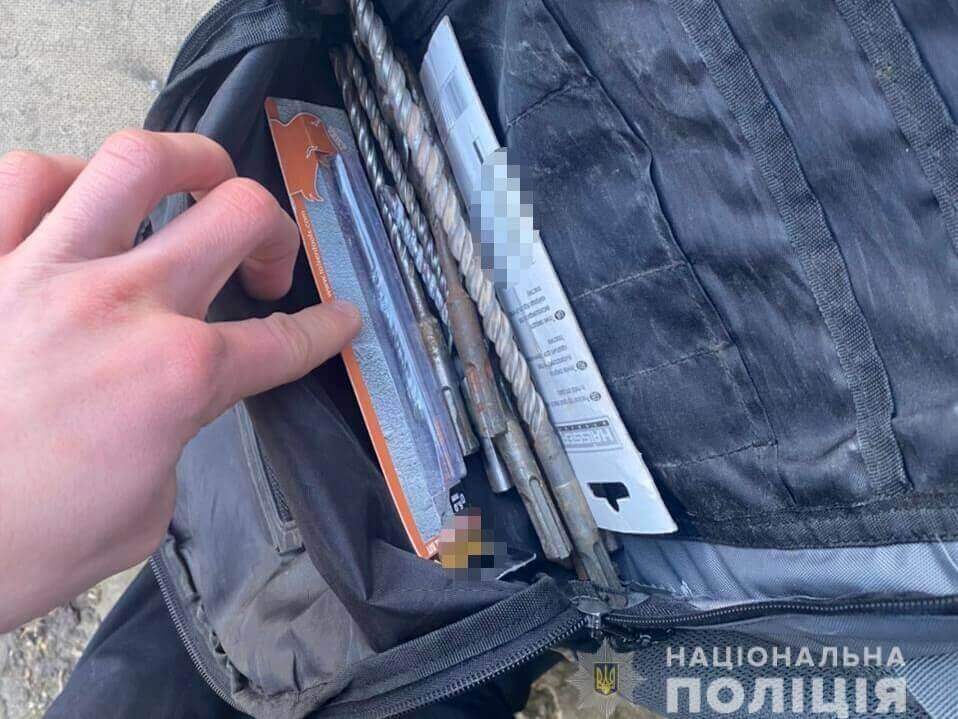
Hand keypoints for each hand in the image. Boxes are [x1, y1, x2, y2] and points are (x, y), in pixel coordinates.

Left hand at [0, 131, 360, 630]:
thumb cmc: (20, 544)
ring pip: (137, 162)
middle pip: (238, 215)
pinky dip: (68, 177)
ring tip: (197, 180)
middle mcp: (123, 304)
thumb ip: (178, 436)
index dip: (325, 330)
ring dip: (189, 161)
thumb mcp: (145, 513)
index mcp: (177, 376)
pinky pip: (26, 178)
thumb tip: (176, 406)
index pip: (283, 341)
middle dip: (275, 232)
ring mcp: (45, 270)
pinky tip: (82, 200)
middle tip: (264, 265)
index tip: (338, 320)